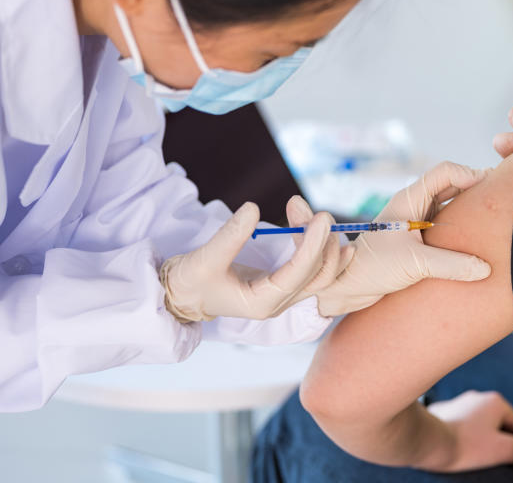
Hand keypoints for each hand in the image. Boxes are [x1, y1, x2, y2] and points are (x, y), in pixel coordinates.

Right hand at [160, 200, 343, 321]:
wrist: (181, 296)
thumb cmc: (190, 282)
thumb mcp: (205, 259)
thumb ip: (230, 236)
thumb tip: (252, 208)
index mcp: (262, 302)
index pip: (298, 273)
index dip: (313, 245)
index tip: (322, 219)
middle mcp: (278, 302)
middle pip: (317, 275)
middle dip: (321, 241)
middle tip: (319, 213)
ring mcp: (282, 295)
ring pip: (318, 273)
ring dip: (324, 244)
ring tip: (320, 216)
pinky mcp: (282, 284)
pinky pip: (311, 270)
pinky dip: (321, 251)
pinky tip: (330, 234)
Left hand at [313, 161, 491, 316]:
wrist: (347, 286)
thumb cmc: (373, 268)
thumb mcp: (415, 264)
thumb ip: (451, 265)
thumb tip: (485, 268)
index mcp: (409, 199)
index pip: (444, 172)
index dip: (469, 174)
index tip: (489, 185)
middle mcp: (413, 205)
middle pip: (451, 184)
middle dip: (475, 187)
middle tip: (500, 197)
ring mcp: (416, 221)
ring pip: (449, 204)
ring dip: (469, 207)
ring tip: (493, 214)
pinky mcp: (417, 238)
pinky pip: (445, 224)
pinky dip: (462, 226)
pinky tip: (476, 237)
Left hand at [425, 390, 512, 471]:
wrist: (428, 441)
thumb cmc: (467, 445)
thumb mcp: (502, 450)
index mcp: (496, 401)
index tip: (501, 457)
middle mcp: (478, 396)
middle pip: (496, 422)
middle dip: (494, 439)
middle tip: (485, 456)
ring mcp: (458, 401)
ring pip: (477, 423)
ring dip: (477, 437)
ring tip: (468, 452)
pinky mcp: (442, 410)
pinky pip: (459, 424)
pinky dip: (460, 434)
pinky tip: (454, 446)